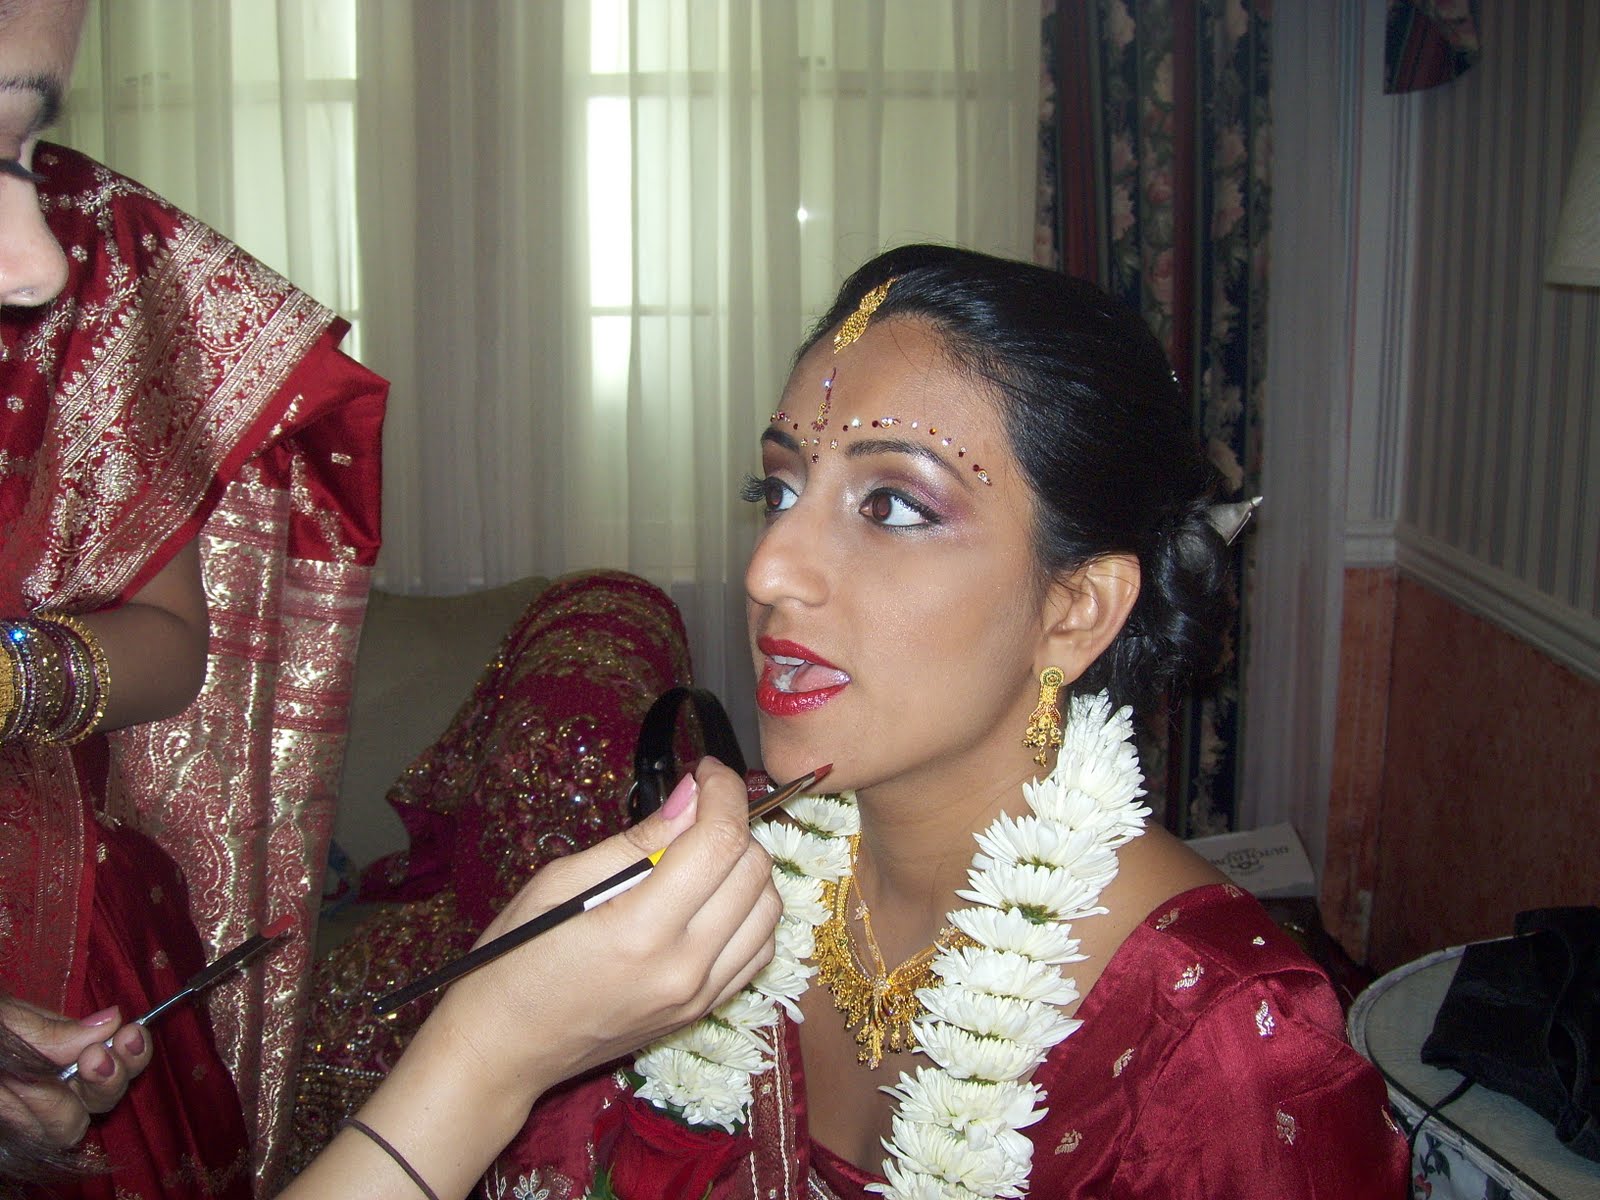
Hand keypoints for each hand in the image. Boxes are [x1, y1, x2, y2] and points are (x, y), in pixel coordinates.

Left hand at [0, 999, 153, 1147]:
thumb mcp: (9, 1021)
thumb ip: (53, 1028)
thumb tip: (115, 1018)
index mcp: (62, 1047)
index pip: (120, 1054)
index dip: (133, 1052)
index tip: (128, 1036)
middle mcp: (57, 1083)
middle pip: (108, 1096)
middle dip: (108, 1079)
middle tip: (90, 1062)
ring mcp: (35, 1116)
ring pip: (74, 1125)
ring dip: (52, 1102)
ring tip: (16, 1081)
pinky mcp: (18, 1139)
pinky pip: (39, 1138)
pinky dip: (25, 1117)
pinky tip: (6, 1098)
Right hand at [431, 755, 779, 1099]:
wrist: (505, 1048)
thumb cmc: (515, 959)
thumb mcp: (560, 882)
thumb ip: (636, 840)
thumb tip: (691, 796)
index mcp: (640, 931)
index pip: (718, 843)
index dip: (724, 793)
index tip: (708, 771)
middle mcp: (683, 967)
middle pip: (753, 872)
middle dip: (735, 824)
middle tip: (696, 813)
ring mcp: (699, 996)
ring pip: (768, 910)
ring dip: (747, 868)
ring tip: (703, 856)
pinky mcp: (705, 1011)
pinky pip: (759, 949)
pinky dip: (750, 912)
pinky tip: (712, 899)